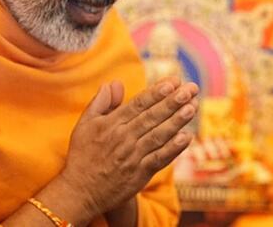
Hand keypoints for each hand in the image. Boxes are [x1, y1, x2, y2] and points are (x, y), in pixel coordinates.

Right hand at [60, 77, 198, 218]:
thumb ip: (100, 102)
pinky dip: (173, 149)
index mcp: (111, 124)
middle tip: (190, 89)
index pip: (138, 104)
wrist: (79, 192)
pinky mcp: (139, 174)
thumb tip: (114, 82)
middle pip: (152, 116)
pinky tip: (187, 137)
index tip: (173, 81)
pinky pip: (159, 159)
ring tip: (192, 106)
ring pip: (158, 135)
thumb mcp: (84, 125)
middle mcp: (123, 138)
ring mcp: (132, 157)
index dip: (157, 91)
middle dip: (172, 101)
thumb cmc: (83, 155)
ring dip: (176, 121)